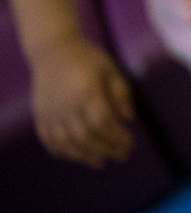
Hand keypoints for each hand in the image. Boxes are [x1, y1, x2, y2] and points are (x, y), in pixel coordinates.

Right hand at [30, 36, 133, 165]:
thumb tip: (129, 120)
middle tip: (121, 155)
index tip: (129, 143)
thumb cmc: (88, 59)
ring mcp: (51, 112)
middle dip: (106, 148)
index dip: (116, 136)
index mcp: (87, 92)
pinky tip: (74, 155)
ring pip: (66, 142)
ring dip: (84, 155)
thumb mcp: (111, 70)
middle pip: (86, 136)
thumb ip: (120, 94)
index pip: (103, 122)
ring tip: (99, 161)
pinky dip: (60, 150)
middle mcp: (67, 105)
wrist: (54, 51)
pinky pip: (48, 139)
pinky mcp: (40, 115)